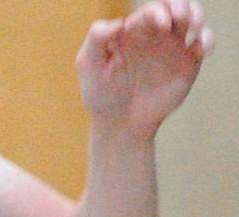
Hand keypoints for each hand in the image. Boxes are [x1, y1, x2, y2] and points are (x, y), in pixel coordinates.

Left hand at [76, 0, 213, 138]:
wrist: (120, 124)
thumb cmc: (100, 95)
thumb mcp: (89, 65)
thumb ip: (97, 39)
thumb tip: (118, 22)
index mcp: (131, 31)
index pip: (149, 10)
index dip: (156, 11)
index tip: (159, 23)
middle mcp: (153, 35)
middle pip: (173, 7)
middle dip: (180, 5)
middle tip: (178, 18)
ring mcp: (172, 47)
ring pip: (190, 18)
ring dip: (195, 14)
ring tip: (193, 25)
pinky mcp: (187, 63)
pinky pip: (203, 42)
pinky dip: (207, 38)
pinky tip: (201, 48)